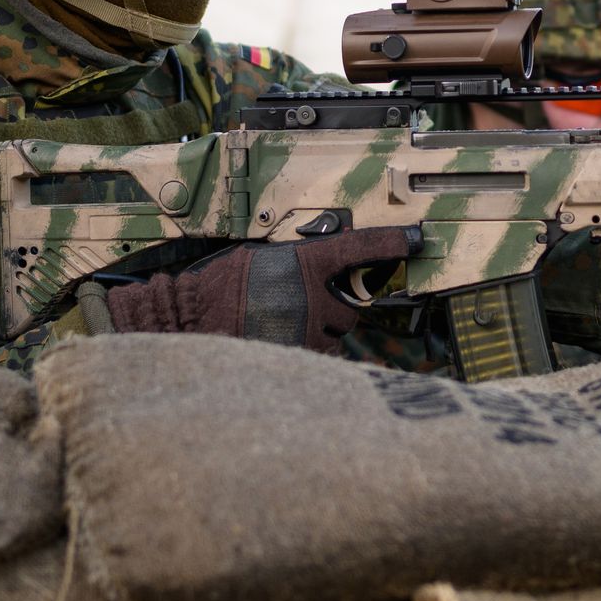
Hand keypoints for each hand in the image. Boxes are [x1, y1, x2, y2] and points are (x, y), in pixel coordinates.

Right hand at [105, 227, 417, 352]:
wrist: (186, 322)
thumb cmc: (216, 289)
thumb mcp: (260, 260)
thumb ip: (298, 264)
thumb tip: (328, 268)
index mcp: (302, 264)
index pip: (357, 249)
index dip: (390, 244)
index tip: (415, 240)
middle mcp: (312, 296)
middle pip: (349, 306)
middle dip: (332, 309)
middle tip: (297, 307)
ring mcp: (308, 331)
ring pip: (335, 336)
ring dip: (318, 334)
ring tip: (280, 328)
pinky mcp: (300, 360)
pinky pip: (321, 360)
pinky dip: (308, 356)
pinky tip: (279, 347)